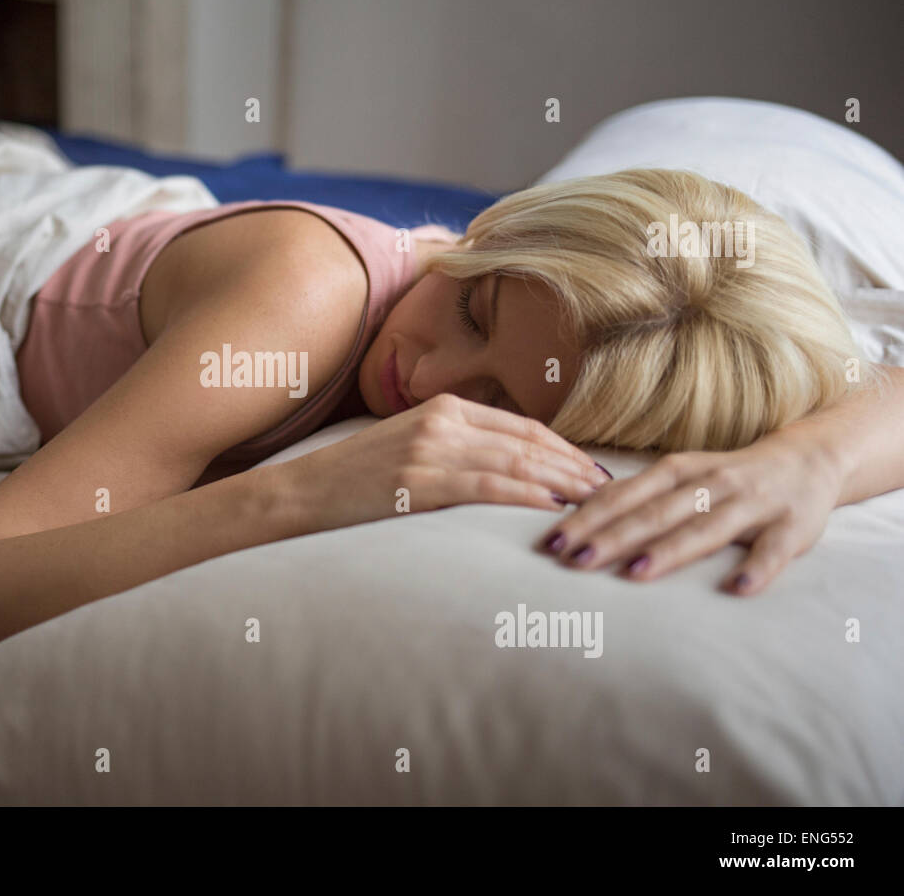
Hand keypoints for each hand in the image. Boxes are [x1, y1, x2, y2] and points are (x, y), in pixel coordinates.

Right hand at [287, 393, 609, 531]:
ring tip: (594, 503)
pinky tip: (552, 508)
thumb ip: (455, 447)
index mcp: (443, 406)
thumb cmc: (356, 478)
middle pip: (528, 443)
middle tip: (610, 491)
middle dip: (574, 468)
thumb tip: (507, 470)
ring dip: (561, 484)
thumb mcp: (409, 445)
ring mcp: (429, 449)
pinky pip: (486, 486)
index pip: (522, 426)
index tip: (594, 471)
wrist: (302, 492)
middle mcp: (442, 420)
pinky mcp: (418, 480)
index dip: (564, 450)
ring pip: (515, 463)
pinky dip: (525, 496)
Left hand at [538, 430, 843, 593]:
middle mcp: (710, 483)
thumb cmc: (725, 478)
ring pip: (705, 529)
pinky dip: (757, 569)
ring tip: (635, 573)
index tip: (552, 543)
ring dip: (669, 551)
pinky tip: (737, 589)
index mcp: (678, 471)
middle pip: (655, 513)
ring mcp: (751, 504)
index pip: (624, 496)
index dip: (587, 519)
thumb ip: (636, 495)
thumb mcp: (679, 477)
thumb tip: (576, 513)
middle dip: (613, 537)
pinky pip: (773, 551)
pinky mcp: (790, 527)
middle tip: (575, 562)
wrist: (807, 459)